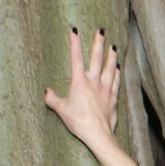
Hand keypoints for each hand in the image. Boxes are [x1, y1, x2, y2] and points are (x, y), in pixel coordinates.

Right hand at [43, 27, 119, 146]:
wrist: (98, 134)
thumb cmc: (78, 122)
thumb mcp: (61, 110)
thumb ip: (52, 99)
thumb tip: (46, 92)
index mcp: (79, 82)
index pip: (76, 58)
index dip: (74, 43)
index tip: (74, 30)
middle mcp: (94, 82)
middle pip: (97, 58)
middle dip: (98, 43)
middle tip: (101, 30)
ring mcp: (105, 89)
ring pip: (110, 68)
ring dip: (112, 56)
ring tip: (114, 46)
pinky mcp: (113, 98)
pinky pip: (116, 82)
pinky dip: (117, 74)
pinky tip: (118, 68)